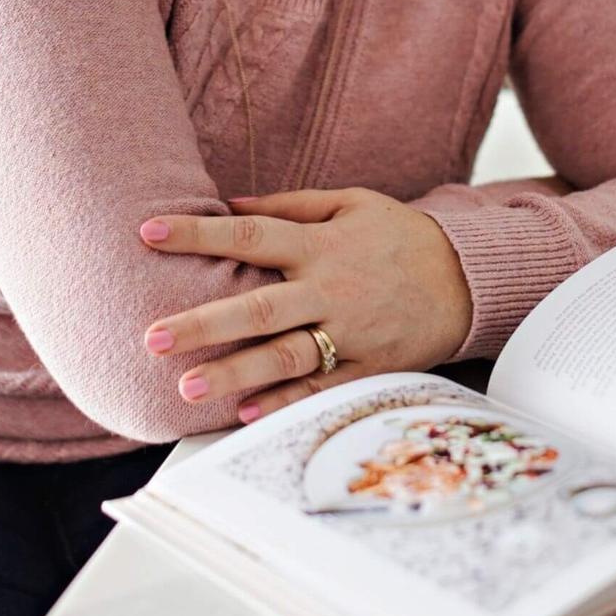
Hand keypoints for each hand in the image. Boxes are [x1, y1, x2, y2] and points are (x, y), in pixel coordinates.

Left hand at [138, 187, 472, 424]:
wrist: (468, 276)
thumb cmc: (399, 235)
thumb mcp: (349, 203)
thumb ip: (289, 204)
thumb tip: (231, 203)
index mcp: (319, 243)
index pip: (248, 233)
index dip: (197, 233)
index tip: (148, 233)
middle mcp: (329, 288)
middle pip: (257, 306)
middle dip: (202, 321)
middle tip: (152, 336)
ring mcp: (349, 331)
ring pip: (284, 355)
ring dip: (234, 372)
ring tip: (187, 386)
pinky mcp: (368, 365)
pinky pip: (322, 387)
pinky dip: (286, 400)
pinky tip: (246, 412)